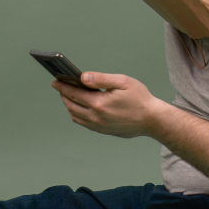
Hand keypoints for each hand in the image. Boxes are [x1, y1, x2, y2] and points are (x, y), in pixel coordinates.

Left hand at [51, 72, 165, 138]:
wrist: (153, 120)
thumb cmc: (140, 99)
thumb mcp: (122, 82)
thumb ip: (100, 79)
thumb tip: (83, 77)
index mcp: (99, 104)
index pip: (74, 94)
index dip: (62, 87)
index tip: (55, 81)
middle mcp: (96, 117)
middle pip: (71, 106)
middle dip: (64, 95)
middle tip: (61, 86)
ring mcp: (99, 126)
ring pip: (76, 116)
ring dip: (69, 106)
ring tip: (69, 96)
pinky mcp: (103, 131)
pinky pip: (84, 123)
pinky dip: (78, 114)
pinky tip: (80, 107)